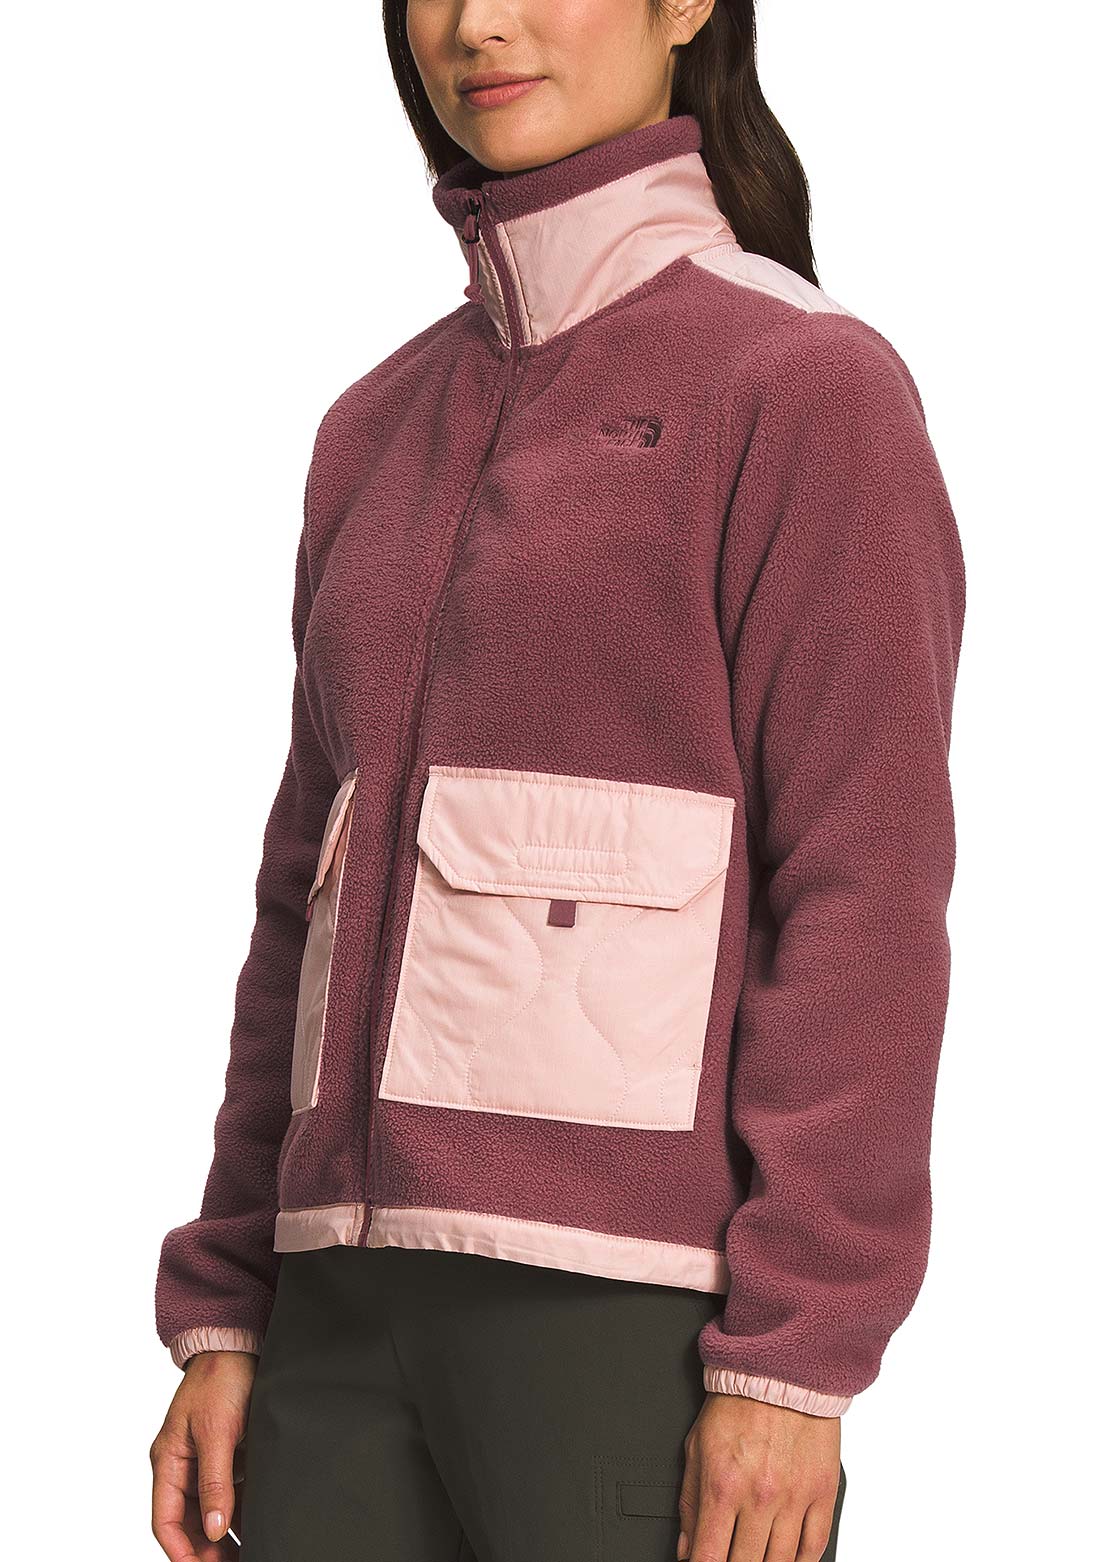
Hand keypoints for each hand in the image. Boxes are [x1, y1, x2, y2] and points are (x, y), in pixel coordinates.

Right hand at [150, 1350, 257, 1560]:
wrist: (241, 1344)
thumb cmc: (221, 1378)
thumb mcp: (217, 1431)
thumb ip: (215, 1480)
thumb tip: (215, 1528)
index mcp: (168, 1460)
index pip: (166, 1522)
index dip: (182, 1552)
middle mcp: (183, 1465)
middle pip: (190, 1523)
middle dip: (208, 1550)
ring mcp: (205, 1460)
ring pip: (211, 1511)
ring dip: (225, 1535)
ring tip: (248, 1552)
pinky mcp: (228, 1454)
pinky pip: (231, 1493)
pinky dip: (241, 1512)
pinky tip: (258, 1526)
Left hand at [678, 1392, 840, 1560]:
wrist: (780, 1372)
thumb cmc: (737, 1405)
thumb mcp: (696, 1448)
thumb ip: (689, 1502)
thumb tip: (686, 1545)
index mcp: (723, 1487)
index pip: (709, 1557)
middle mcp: (759, 1498)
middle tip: (730, 1558)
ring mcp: (794, 1498)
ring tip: (756, 1558)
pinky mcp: (822, 1492)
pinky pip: (814, 1546)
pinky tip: (788, 1561)